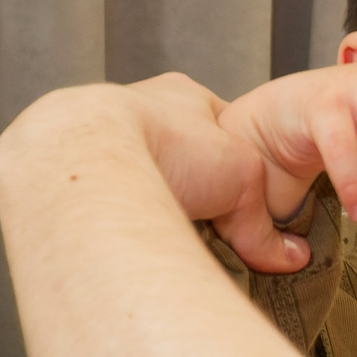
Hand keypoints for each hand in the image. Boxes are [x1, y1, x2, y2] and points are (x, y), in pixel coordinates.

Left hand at [0, 76, 310, 274]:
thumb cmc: (164, 146)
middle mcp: (134, 108)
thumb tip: (291, 260)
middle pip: (174, 155)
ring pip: (131, 174)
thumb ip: (264, 223)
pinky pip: (97, 198)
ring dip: (146, 202)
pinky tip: (121, 238)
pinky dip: (111, 217)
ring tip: (160, 237)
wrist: (82, 155)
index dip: (237, 169)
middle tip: (202, 226)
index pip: (219, 130)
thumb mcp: (240, 179)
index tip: (243, 203)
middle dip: (188, 188)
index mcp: (180, 96)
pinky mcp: (65, 170)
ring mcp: (95, 136)